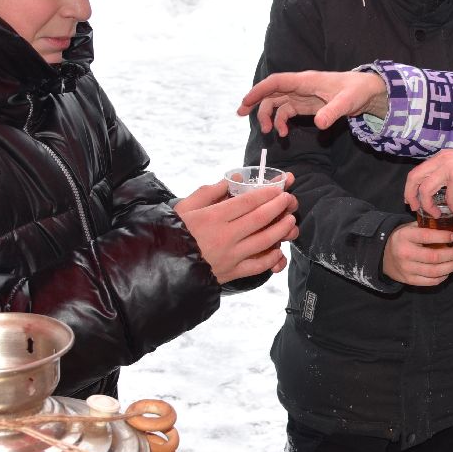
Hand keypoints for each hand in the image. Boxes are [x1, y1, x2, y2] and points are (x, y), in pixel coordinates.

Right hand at [174, 177, 298, 281]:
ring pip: (264, 241)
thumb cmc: (173, 233)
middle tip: (289, 199)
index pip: (247, 202)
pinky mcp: (231, 273)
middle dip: (279, 207)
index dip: (267, 193)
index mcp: (212, 218)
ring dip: (281, 229)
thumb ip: (210, 191)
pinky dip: (272, 257)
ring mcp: (230, 257)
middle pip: (260, 219)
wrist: (162, 268)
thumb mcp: (185, 207)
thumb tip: (235, 177)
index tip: (279, 187)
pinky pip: (258, 265)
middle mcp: (224, 237)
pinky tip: (278, 248)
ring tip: (290, 220)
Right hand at [238, 71, 387, 135]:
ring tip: (268, 132)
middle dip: (255, 102)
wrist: (367, 91)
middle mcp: (300, 86)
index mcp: (306, 80)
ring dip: (268, 116)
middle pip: (271, 92)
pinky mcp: (306, 105)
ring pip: (277, 103)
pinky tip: (285, 134)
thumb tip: (319, 124)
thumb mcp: (347, 102)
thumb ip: (333, 112)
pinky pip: (287, 111)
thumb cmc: (357, 90)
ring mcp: (302, 96)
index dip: (259, 90)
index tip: (245, 101)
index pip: (277, 82)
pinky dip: (282, 122)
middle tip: (241, 115)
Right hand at [382, 223, 452, 286]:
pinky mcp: (409, 280)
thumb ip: (431, 227)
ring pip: (434, 271)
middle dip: (452, 254)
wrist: (383, 256)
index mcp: (405, 236)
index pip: (427, 236)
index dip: (443, 237)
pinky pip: (430, 281)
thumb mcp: (411, 228)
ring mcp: (407, 269)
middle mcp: (405, 253)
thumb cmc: (403, 239)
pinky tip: (448, 270)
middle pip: (434, 257)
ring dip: (451, 266)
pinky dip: (443, 277)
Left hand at [404, 146, 452, 216]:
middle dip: (411, 195)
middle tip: (415, 208)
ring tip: (436, 214)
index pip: (417, 171)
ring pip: (425, 190)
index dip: (411, 187)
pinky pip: (449, 198)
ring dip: (428, 205)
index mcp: (440, 158)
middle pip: (414, 178)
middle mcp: (440, 160)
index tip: (411, 199)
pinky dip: (451, 207)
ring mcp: (447, 168)